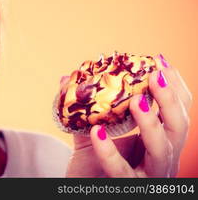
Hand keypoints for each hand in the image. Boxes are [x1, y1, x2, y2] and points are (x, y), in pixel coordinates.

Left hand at [66, 55, 191, 176]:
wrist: (83, 190)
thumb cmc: (92, 164)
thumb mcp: (93, 132)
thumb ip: (85, 108)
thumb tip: (67, 78)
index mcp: (158, 141)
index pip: (176, 112)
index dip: (173, 86)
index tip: (159, 60)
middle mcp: (161, 159)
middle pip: (179, 128)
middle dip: (170, 99)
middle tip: (155, 75)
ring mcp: (148, 176)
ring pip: (161, 150)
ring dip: (151, 123)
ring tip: (137, 101)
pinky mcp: (128, 188)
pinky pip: (122, 171)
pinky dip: (110, 151)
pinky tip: (96, 132)